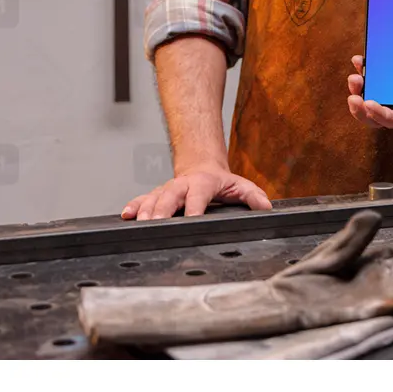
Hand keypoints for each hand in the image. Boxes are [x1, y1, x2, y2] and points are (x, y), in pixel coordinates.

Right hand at [121, 163, 272, 219]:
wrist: (202, 166)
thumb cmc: (221, 182)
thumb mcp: (240, 186)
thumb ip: (253, 197)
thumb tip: (266, 208)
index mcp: (203, 183)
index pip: (198, 196)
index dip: (194, 207)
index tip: (191, 219)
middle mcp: (182, 185)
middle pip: (170, 196)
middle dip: (162, 210)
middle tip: (156, 225)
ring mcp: (168, 189)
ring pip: (154, 198)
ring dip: (145, 211)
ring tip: (139, 224)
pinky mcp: (157, 195)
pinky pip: (143, 199)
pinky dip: (134, 206)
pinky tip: (126, 215)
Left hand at [346, 24, 392, 129]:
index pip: (392, 119)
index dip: (378, 115)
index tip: (368, 104)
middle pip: (374, 113)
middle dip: (360, 110)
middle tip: (352, 98)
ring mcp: (389, 86)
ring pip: (368, 94)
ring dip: (357, 89)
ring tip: (354, 78)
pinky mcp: (384, 70)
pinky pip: (369, 73)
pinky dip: (360, 68)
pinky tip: (357, 60)